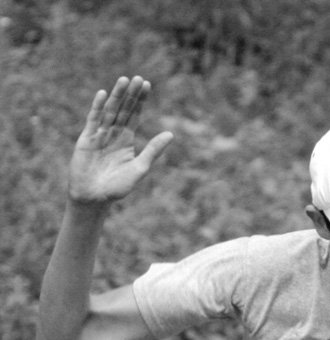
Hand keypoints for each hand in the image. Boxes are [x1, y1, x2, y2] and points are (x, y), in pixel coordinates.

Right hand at [68, 75, 172, 204]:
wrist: (94, 198)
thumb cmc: (117, 188)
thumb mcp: (139, 168)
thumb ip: (153, 151)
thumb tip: (171, 134)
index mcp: (126, 141)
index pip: (134, 115)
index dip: (140, 101)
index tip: (147, 85)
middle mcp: (113, 134)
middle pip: (123, 109)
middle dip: (130, 94)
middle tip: (139, 78)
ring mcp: (99, 135)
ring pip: (109, 111)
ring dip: (116, 95)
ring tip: (124, 80)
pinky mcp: (86, 139)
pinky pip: (93, 120)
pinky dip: (97, 108)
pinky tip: (103, 94)